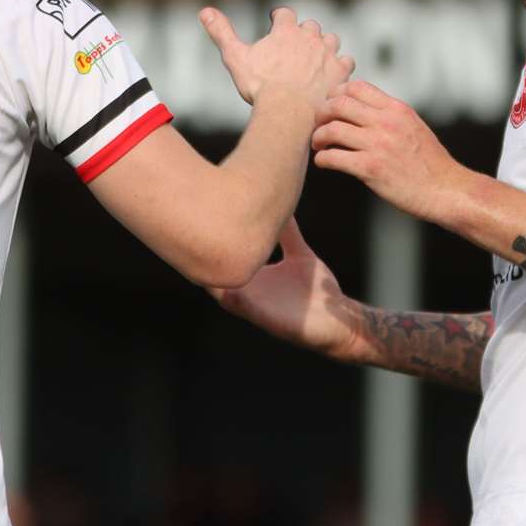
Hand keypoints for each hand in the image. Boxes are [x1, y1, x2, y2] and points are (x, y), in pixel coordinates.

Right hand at [199, 6, 353, 108]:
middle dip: (303, 33)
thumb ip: (221, 32)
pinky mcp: (340, 71)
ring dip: (324, 46)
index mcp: (285, 30)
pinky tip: (333, 74)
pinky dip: (340, 65)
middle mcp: (309, 36)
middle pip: (310, 26)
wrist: (288, 110)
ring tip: (316, 58)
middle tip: (296, 46)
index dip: (279, 18)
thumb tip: (204, 10)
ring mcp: (327, 53)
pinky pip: (346, 61)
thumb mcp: (235, 57)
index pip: (285, 14)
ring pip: (331, 40)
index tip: (275, 22)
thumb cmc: (259, 86)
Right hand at [210, 219, 368, 363]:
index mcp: (255, 277)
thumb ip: (289, 234)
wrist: (338, 319)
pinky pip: (246, 309)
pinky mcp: (268, 320)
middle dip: (203, 260)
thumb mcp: (299, 255)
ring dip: (213, 281)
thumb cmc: (316, 291)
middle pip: (219, 275)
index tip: (200, 221)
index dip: (213, 243)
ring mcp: (257, 306)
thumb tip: (281, 205)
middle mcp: (251, 291)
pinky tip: (227, 287)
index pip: (229, 258)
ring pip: (225, 293)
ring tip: (200, 262)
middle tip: (187, 239)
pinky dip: (235, 298)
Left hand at [311, 80, 462, 222]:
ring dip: (318, 136)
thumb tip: (363, 108)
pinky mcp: (371, 168)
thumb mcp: (413, 126)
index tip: (330, 106)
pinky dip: (323, 159)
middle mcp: (386, 122)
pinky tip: (324, 162)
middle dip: (321, 113)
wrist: (446, 190)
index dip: (336, 94)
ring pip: (332, 129)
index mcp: (396, 109)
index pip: (356, 87)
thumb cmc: (430, 163)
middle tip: (318, 124)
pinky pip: (334, 157)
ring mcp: (378, 145)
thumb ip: (389, 114)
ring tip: (319, 144)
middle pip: (338, 103)